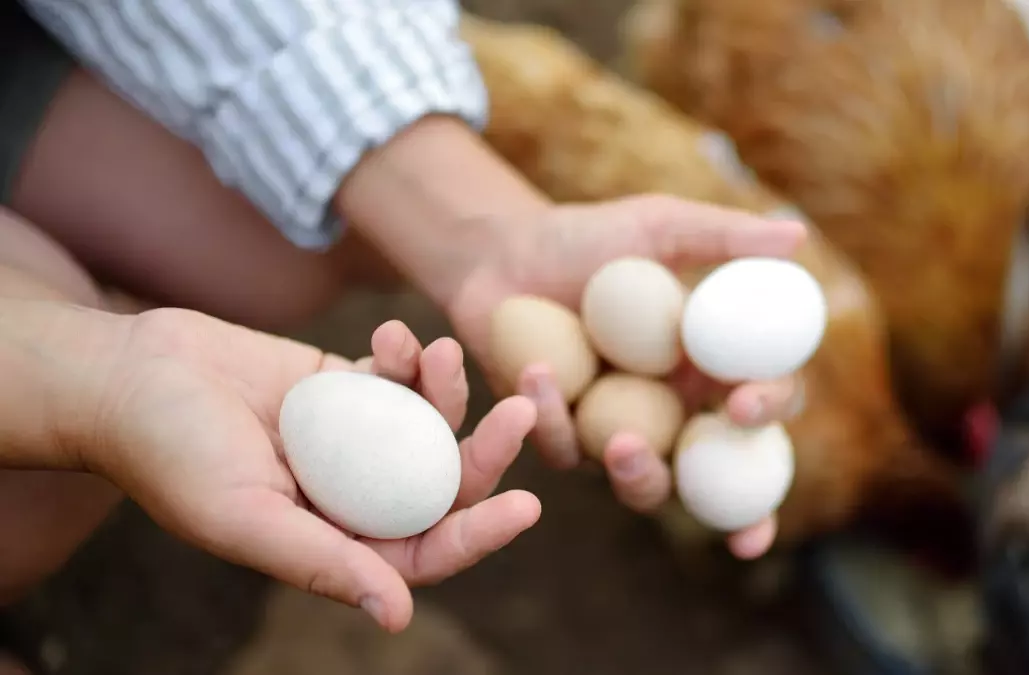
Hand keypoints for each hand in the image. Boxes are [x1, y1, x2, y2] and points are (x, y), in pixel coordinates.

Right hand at [87, 309, 537, 631]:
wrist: (128, 375)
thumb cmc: (170, 453)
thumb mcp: (242, 517)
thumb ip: (320, 563)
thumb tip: (396, 617)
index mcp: (334, 543)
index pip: (424, 553)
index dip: (479, 535)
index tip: (527, 506)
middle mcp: (353, 496)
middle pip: (441, 484)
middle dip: (486, 452)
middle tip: (521, 410)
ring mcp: (353, 440)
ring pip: (427, 425)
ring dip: (448, 390)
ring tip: (443, 352)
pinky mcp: (344, 386)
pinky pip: (396, 376)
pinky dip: (407, 355)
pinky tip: (396, 334)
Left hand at [446, 194, 807, 559]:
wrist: (504, 253)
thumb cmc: (588, 237)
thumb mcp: (656, 226)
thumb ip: (724, 236)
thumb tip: (798, 234)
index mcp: (715, 365)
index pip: (767, 399)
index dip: (770, 409)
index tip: (745, 403)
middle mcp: (679, 411)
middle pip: (721, 476)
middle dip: (723, 499)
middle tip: (712, 452)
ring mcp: (622, 433)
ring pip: (647, 485)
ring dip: (641, 478)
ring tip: (621, 446)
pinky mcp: (566, 440)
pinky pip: (567, 450)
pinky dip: (552, 418)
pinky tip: (535, 373)